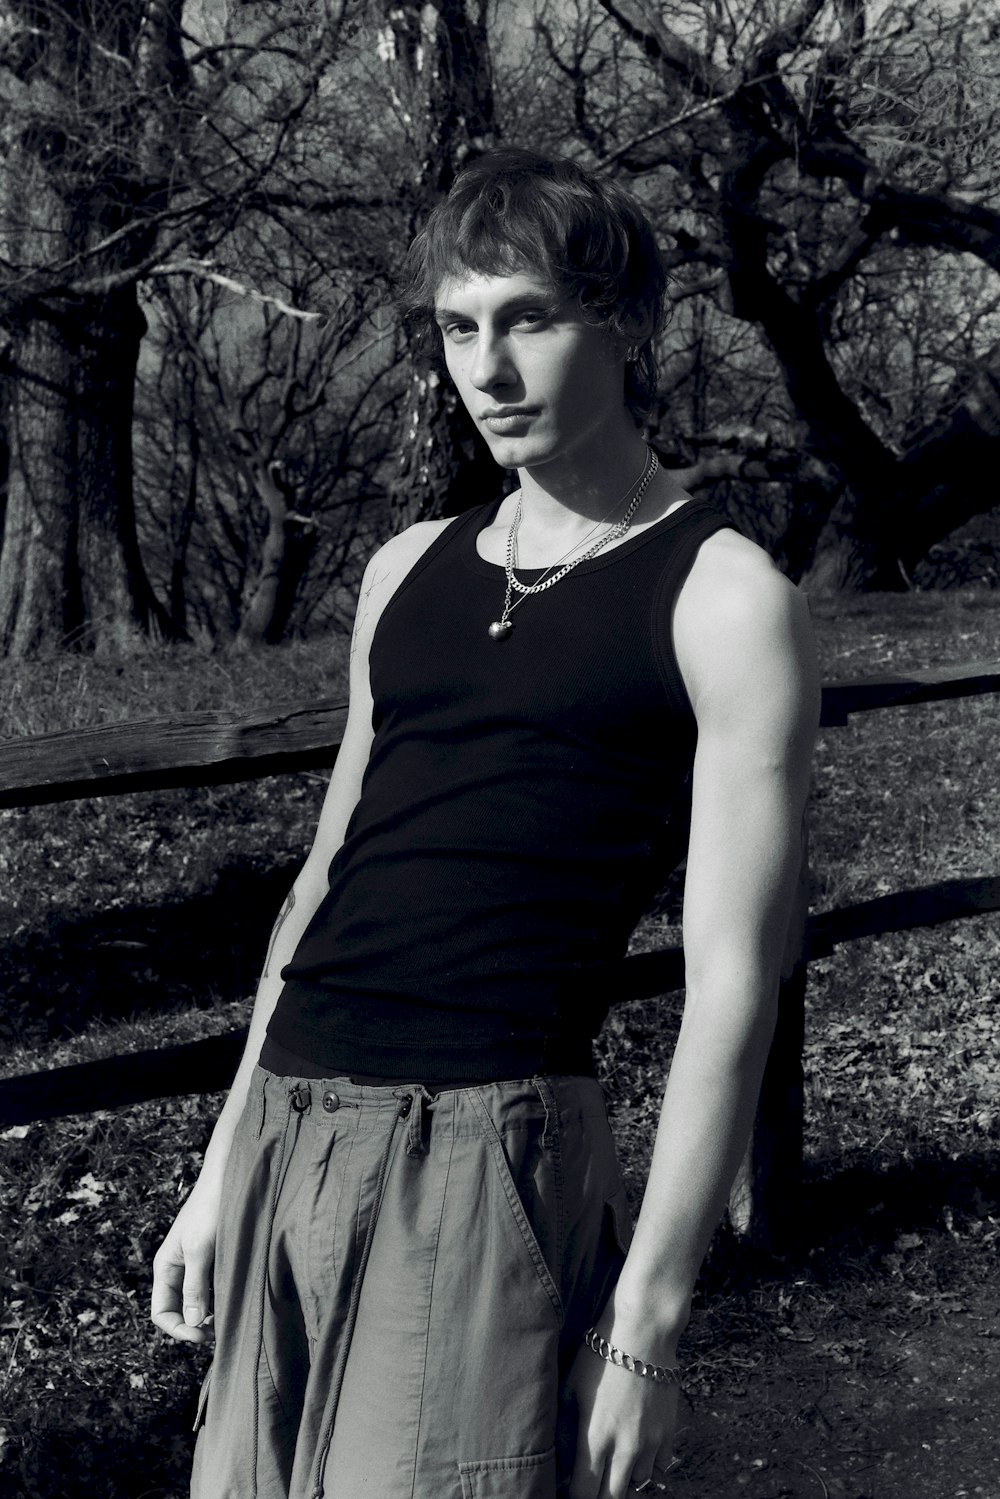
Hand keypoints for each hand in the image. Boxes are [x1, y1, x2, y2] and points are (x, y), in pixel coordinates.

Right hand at [150, 1177, 219, 1344]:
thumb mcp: (200, 1250)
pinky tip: (234, 1297)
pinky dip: (219, 1298)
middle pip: (178, 1311)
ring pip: (196, 1301)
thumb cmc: (210, 1210)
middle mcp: (177, 1269)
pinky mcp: (212, 1259)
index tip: (203, 1335)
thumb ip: (194, 1287)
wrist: (228, 1178)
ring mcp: (194, 1265)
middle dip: (195, 1325)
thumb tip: (192, 1322)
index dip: (178, 1329)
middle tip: (220, 1329)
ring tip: (229, 1314)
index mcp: (165, 1268)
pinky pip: (211, 1288)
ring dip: (209, 1313)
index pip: (161, 1313)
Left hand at [562, 1339, 678, 1497]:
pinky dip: (648, 1466)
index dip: (575, 1497)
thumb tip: (559, 1450)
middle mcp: (624, 1448)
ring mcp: (650, 1443)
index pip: (584, 1493)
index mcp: (595, 1438)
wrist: (644, 1333)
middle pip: (612, 1498)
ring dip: (623, 1480)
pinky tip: (637, 1452)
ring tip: (613, 1466)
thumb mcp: (571, 1387)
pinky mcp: (669, 1433)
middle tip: (592, 1482)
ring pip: (637, 1484)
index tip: (570, 1489)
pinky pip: (659, 1468)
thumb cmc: (601, 1355)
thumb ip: (564, 1424)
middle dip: (599, 1496)